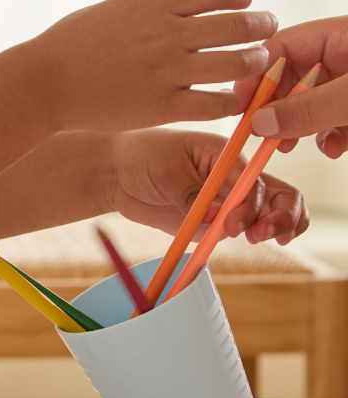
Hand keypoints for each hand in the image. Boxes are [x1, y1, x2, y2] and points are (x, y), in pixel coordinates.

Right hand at [34, 0, 275, 131]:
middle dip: (261, 26)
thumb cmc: (68, 45)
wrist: (43, 81)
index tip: (245, 3)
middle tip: (266, 31)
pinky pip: (216, 103)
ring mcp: (168, 70)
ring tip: (255, 64)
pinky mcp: (163, 106)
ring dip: (255, 62)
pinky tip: (229, 99)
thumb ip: (149, 8)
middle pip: (240, 25)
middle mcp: (169, 33)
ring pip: (238, 63)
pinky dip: (231, 100)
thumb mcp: (113, 10)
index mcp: (156, 4)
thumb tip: (176, 7)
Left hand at [104, 129, 308, 245]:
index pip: (256, 182)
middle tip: (260, 236)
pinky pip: (230, 234)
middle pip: (279, 197)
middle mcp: (235, 179)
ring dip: (268, 230)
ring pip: (264, 218)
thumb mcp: (164, 169)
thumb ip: (190, 194)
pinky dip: (231, 241)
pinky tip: (216, 241)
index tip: (233, 224)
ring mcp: (226, 202)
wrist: (116, 173)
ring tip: (252, 238)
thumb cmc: (141, 156)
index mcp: (228, 157)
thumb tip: (214, 218)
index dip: (252, 206)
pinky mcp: (211, 222)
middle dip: (282, 218)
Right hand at [233, 17, 347, 156]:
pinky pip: (335, 120)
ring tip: (291, 145)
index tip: (238, 106)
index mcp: (341, 36)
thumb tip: (262, 123)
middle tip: (261, 134)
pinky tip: (334, 146)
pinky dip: (330, 137)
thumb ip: (310, 108)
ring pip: (311, 104)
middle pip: (292, 80)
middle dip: (276, 109)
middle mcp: (344, 56)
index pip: (281, 47)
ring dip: (300, 128)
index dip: (255, 76)